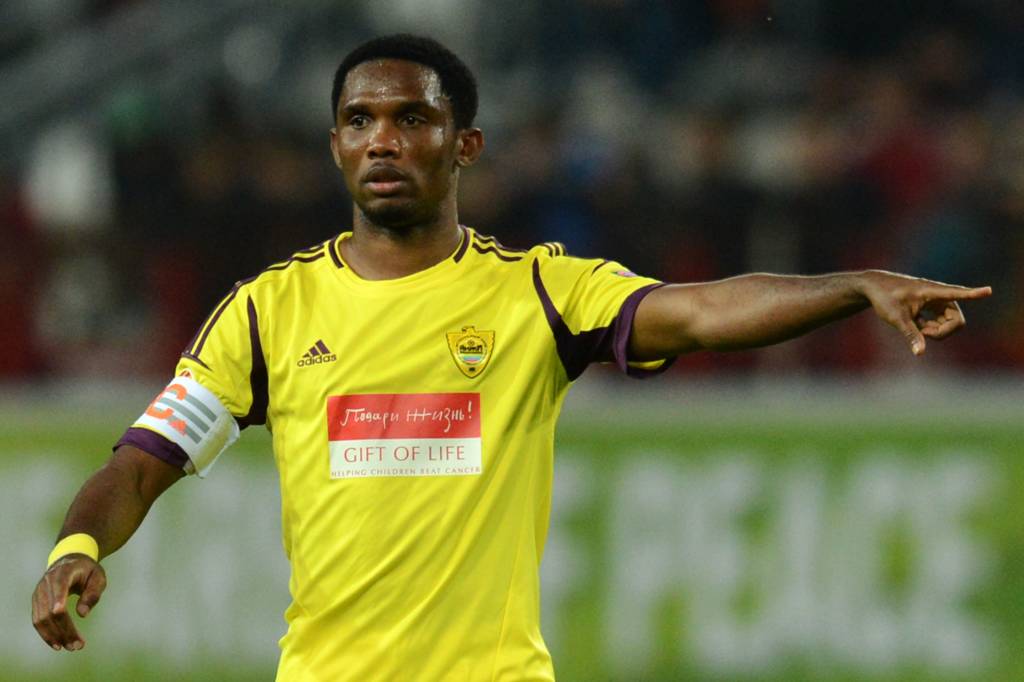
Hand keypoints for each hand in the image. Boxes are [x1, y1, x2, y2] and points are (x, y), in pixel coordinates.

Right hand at [31, 555, 106, 650]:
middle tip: (77, 645)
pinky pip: (37, 620)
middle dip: (64, 630)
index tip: (61, 615)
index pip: (59, 589)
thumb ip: (93, 594)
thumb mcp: (98, 577)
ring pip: (41, 619)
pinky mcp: (36, 602)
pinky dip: (46, 633)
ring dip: (54, 636)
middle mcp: (47, 583)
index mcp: (63, 573)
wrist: (70, 561)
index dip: (58, 602)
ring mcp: (39, 593)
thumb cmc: (88, 570)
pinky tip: (57, 644)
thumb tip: (82, 614)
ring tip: (70, 647)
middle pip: (50, 610)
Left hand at [858, 270, 991, 355]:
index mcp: (931, 292)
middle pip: (956, 320)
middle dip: (943, 331)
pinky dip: (930, 328)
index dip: (973, 294)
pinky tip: (917, 324)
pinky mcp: (932, 306)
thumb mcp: (896, 318)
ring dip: (936, 330)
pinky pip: (941, 322)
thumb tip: (920, 353)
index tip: (988, 290)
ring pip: (949, 322)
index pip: (956, 293)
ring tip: (918, 327)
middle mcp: (938, 295)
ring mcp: (936, 301)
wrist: (873, 287)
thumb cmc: (884, 298)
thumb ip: (911, 335)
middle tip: (923, 333)